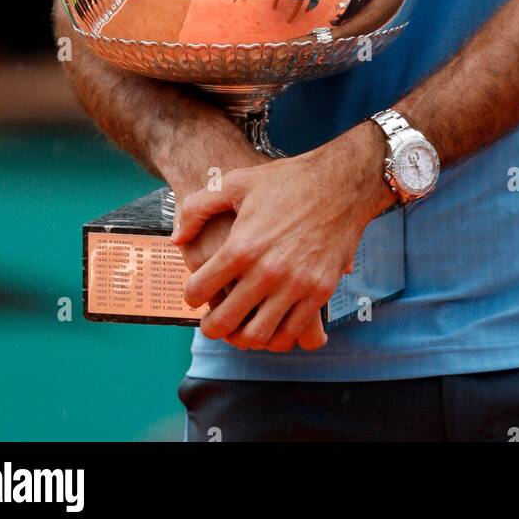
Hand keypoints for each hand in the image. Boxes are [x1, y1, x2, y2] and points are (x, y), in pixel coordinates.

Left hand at [171, 126, 389, 352]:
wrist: (341, 183)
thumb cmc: (286, 181)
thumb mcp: (236, 182)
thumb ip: (199, 208)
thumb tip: (177, 239)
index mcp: (242, 246)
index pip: (199, 290)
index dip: (191, 295)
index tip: (196, 293)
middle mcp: (267, 271)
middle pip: (225, 322)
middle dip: (211, 327)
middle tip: (211, 322)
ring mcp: (296, 285)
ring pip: (258, 336)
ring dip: (243, 337)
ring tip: (240, 326)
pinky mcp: (320, 291)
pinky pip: (292, 332)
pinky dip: (276, 337)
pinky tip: (271, 324)